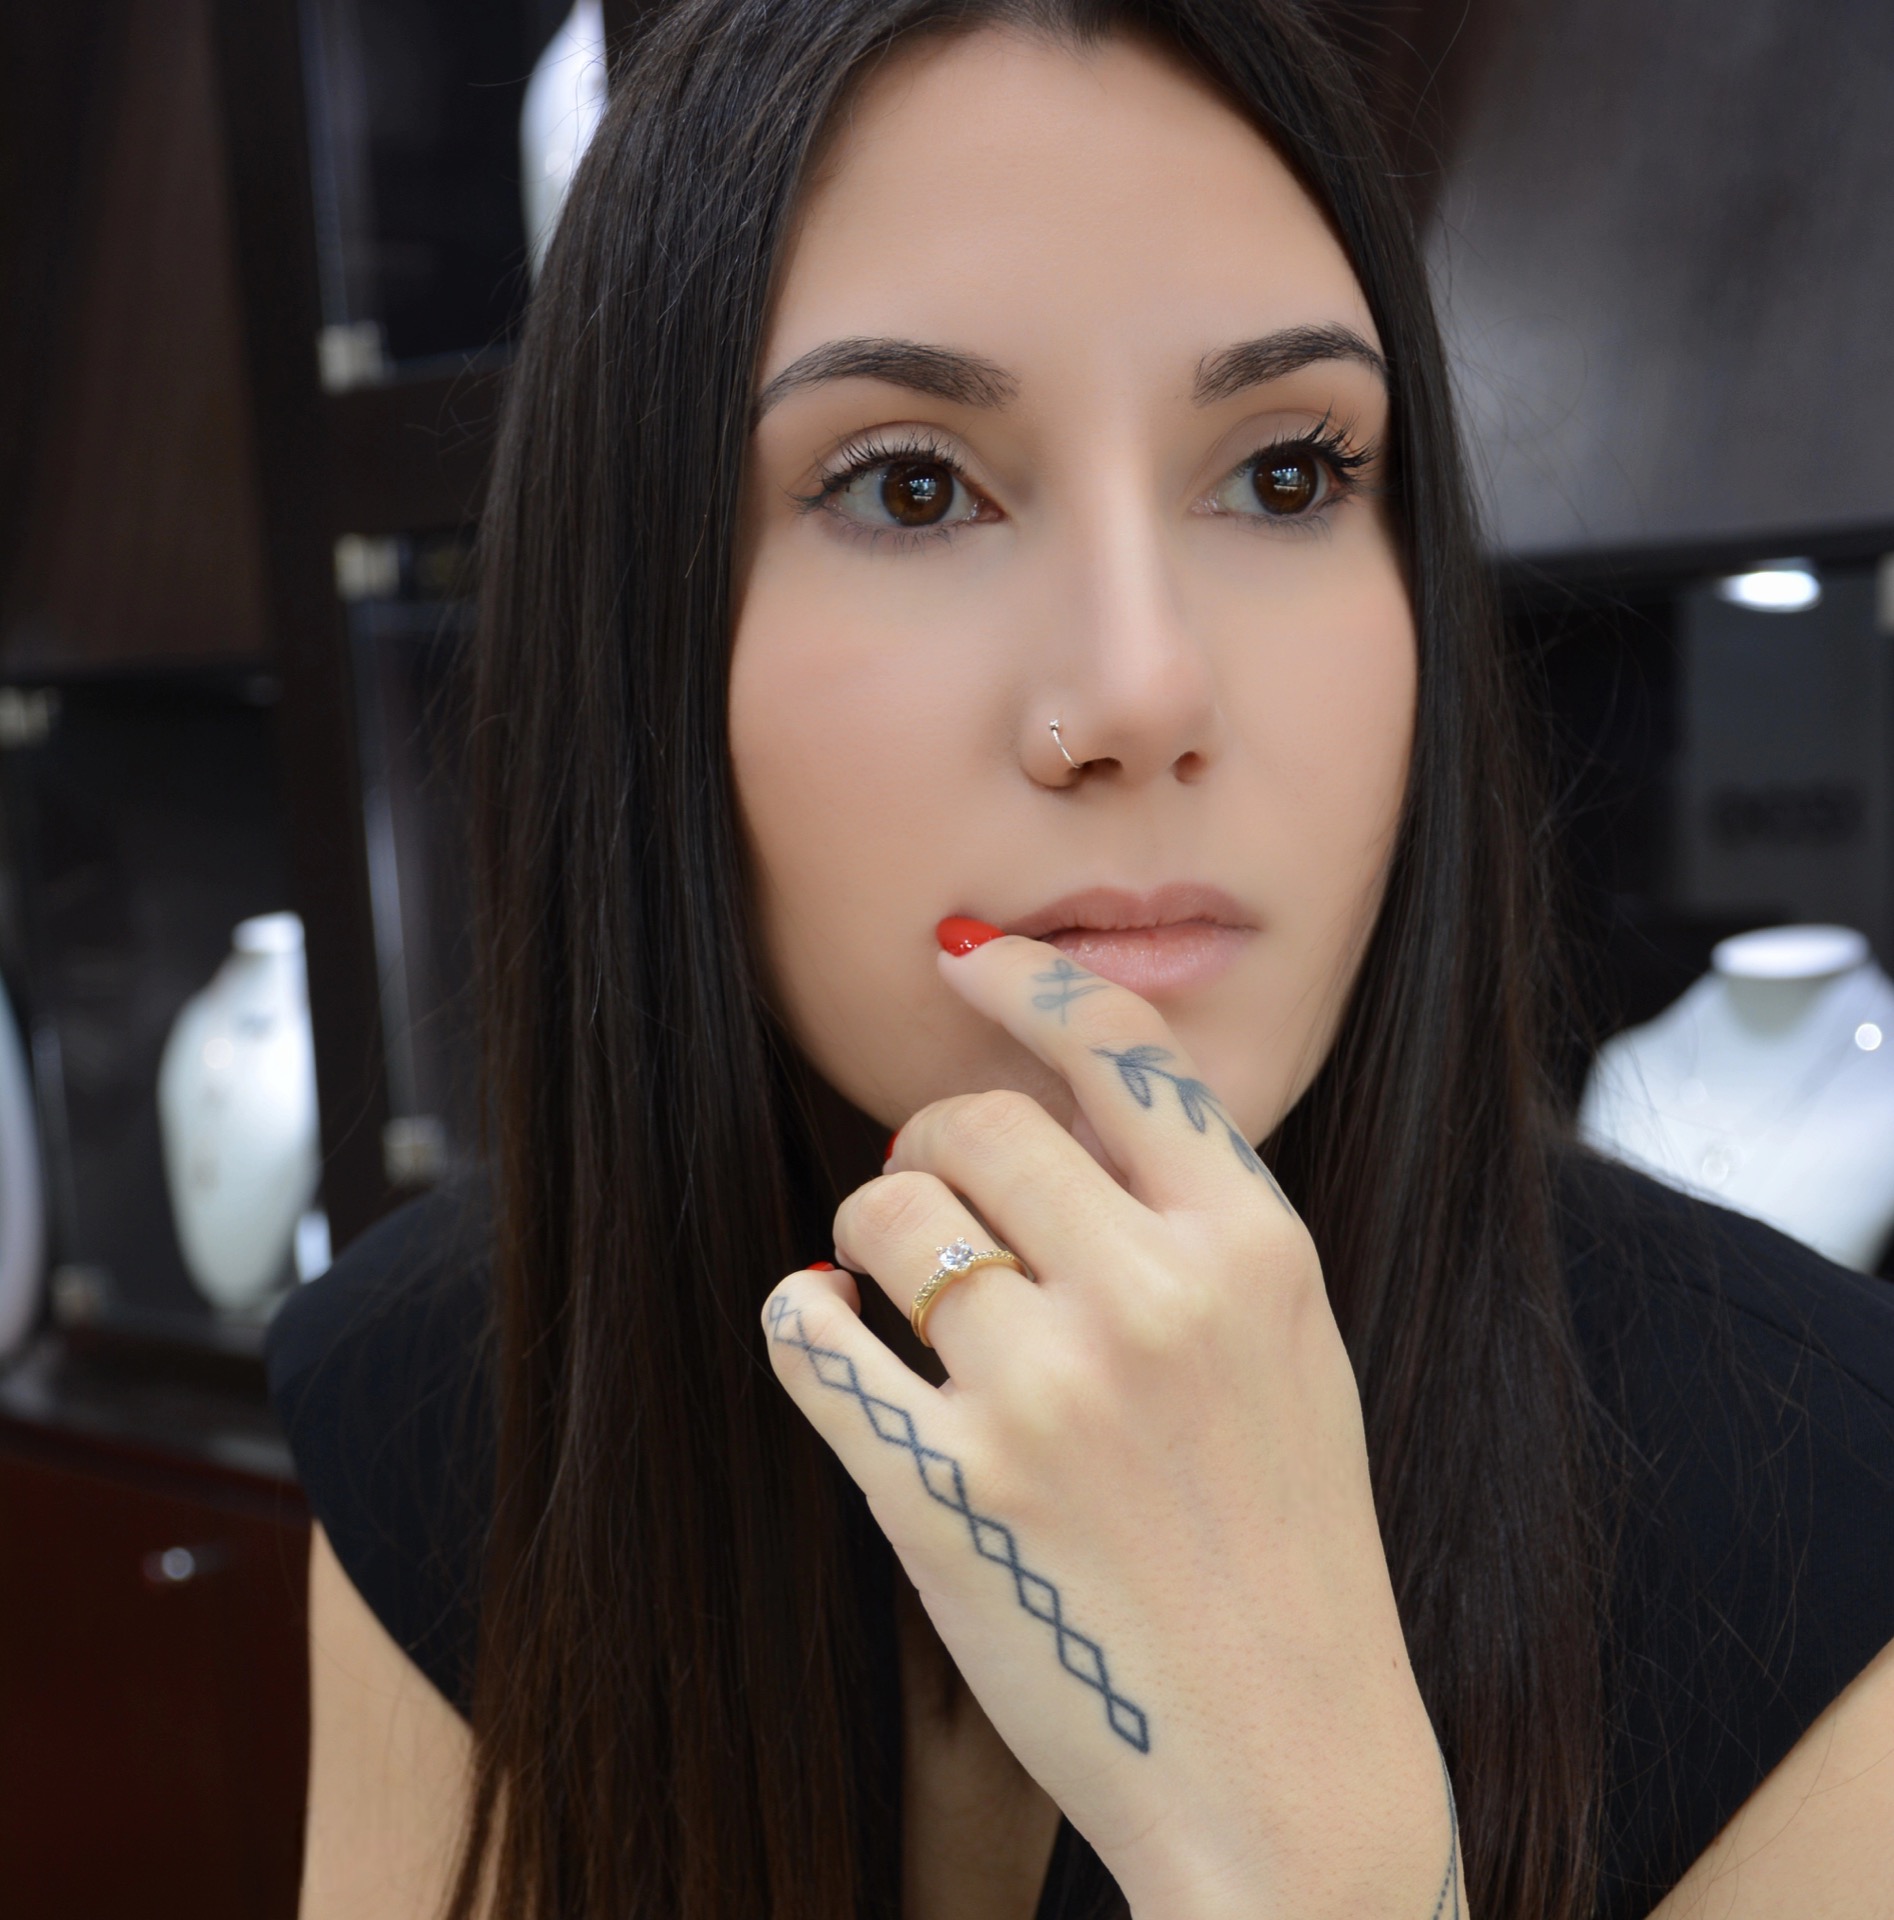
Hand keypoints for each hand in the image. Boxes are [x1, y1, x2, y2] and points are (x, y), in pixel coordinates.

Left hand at [763, 932, 1461, 1919]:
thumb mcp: (1292, 1351)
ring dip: (865, 1240)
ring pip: (881, 1216)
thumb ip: (1193, 1225)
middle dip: (928, 1146)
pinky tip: (834, 1339)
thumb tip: (1038, 1115)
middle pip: (973, 1123)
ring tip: (891, 1297)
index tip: (962, 955)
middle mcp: (1156, 1299)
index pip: (1123, 1051)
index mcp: (1256, 1250)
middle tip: (927, 1202)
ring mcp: (1049, 1397)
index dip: (1028, 982)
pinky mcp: (948, 1496)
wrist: (1289, 1773)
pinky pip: (812, 1334)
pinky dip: (804, 1320)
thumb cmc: (1289, 1554)